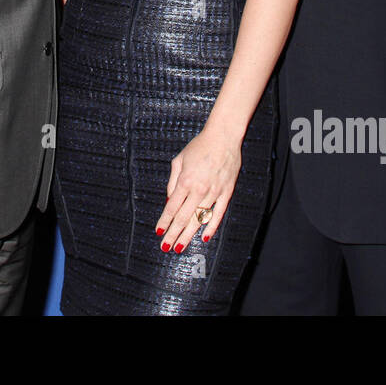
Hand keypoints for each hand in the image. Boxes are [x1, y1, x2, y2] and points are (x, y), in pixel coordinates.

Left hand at [156, 126, 241, 253]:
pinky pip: (218, 213)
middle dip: (173, 234)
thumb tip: (170, 200)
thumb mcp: (179, 160)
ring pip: (199, 219)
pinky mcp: (226, 192)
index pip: (171, 207)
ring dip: (188, 234)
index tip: (159, 232)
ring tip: (180, 247)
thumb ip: (173, 181)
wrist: (223, 137)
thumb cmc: (200, 146)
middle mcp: (198, 189)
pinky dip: (211, 226)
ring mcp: (214, 192)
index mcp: (185, 181)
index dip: (164, 221)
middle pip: (183, 217)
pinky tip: (204, 237)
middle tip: (166, 247)